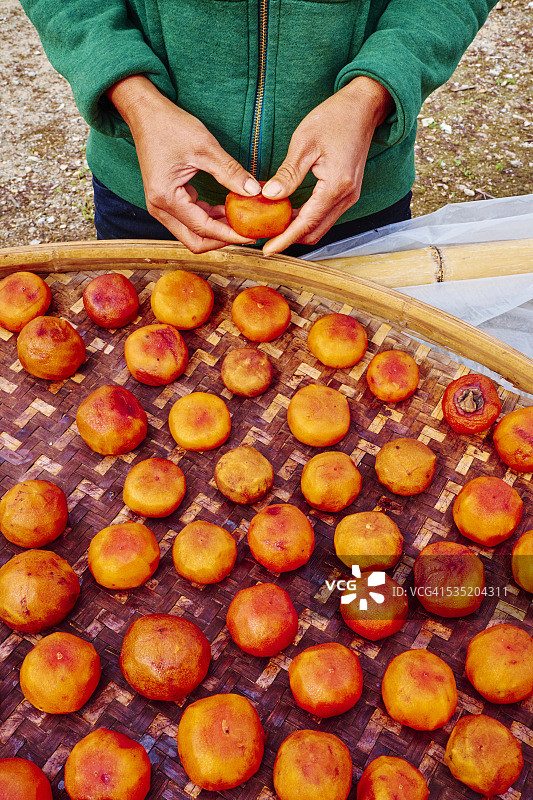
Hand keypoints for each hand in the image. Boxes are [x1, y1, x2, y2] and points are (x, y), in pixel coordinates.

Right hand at [106, 76, 260, 252]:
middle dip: (222, 240)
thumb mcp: (205, 147)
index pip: (202, 228)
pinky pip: (190, 220)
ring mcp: (160, 206)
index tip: (251, 236)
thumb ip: (230, 172)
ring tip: (242, 221)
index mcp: (166, 198)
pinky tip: (227, 209)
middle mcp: (159, 208)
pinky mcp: (166, 201)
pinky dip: (209, 219)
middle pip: (195, 241)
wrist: (145, 113)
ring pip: (192, 233)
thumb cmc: (169, 125)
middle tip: (247, 233)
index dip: (229, 235)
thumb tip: (254, 191)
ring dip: (216, 230)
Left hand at [261, 76, 393, 255]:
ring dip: (298, 230)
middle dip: (290, 239)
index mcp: (336, 187)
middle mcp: (346, 197)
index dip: (284, 239)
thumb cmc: (335, 118)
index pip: (306, 223)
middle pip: (315, 232)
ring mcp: (350, 196)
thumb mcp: (304, 142)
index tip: (267, 250)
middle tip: (265, 239)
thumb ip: (288, 174)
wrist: (364, 106)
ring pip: (321, 226)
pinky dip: (308, 219)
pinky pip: (326, 215)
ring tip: (274, 227)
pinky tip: (290, 213)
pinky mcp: (348, 192)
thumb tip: (269, 196)